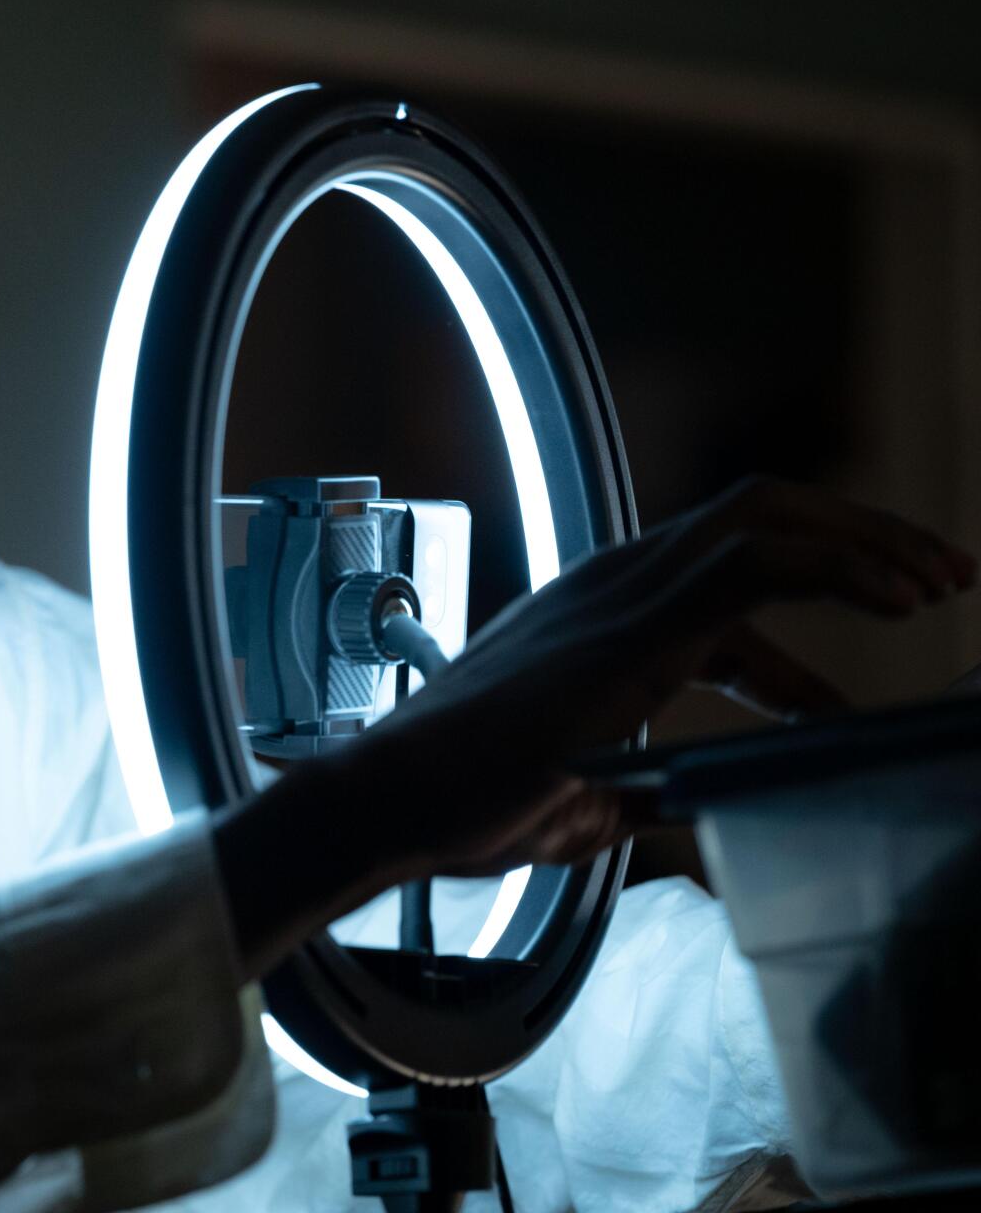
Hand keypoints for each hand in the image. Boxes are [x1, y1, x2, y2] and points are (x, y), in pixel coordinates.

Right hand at [350, 477, 974, 878]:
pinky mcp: (632, 626)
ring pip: (769, 516)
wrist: (393, 799)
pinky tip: (896, 604)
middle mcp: (614, 583)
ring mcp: (621, 594)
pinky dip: (840, 568)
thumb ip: (642, 788)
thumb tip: (689, 807)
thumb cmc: (466, 801)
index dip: (825, 581)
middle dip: (863, 536)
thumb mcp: (582, 795)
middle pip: (762, 511)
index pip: (732, 561)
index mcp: (603, 612)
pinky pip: (757, 563)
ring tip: (939, 581)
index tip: (890, 622)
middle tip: (940, 578)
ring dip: (868, 540)